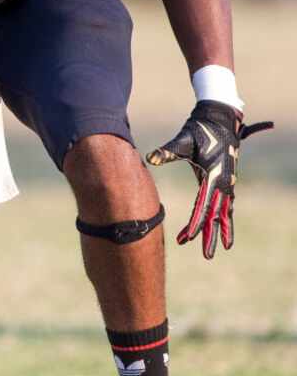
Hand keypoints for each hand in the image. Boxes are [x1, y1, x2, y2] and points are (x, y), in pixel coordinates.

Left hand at [146, 100, 272, 258]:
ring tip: (213, 250)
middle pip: (215, 215)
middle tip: (206, 256)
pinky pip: (225, 206)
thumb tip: (149, 158)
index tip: (188, 238)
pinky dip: (223, 220)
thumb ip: (166, 151)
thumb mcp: (183, 140)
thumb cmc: (199, 130)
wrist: (219, 119)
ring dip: (217, 231)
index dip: (195, 223)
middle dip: (209, 235)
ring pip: (222, 213)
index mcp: (212, 175)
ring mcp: (226, 183)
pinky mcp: (225, 181)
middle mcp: (222, 182)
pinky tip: (217, 232)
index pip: (202, 205)